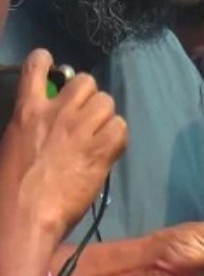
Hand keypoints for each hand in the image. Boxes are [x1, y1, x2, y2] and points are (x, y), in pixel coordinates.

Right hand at [0, 49, 126, 236]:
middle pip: (86, 81)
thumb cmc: (10, 186)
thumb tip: (47, 125)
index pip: (35, 68)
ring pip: (107, 102)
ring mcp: (80, 130)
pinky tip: (108, 150)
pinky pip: (121, 127)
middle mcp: (56, 113)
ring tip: (97, 136)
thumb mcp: (13, 145)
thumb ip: (32, 127)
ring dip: (105, 117)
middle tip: (84, 116)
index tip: (50, 62)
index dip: (45, 60)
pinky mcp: (100, 149)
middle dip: (88, 95)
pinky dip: (117, 138)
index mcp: (27, 112)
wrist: (24, 215)